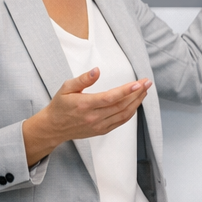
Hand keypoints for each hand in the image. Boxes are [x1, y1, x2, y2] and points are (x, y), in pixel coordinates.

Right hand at [23, 68, 152, 165]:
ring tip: (145, 91)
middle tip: (147, 83)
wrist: (54, 127)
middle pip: (121, 105)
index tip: (138, 83)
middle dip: (137, 93)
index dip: (126, 91)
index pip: (110, 98)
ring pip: (123, 114)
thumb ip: (82, 79)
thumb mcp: (66, 88)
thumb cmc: (60, 105)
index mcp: (85, 104)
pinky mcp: (102, 131)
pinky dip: (131, 112)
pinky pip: (120, 121)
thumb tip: (96, 71)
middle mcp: (93, 117)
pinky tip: (136, 103)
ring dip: (136, 102)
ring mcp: (99, 126)